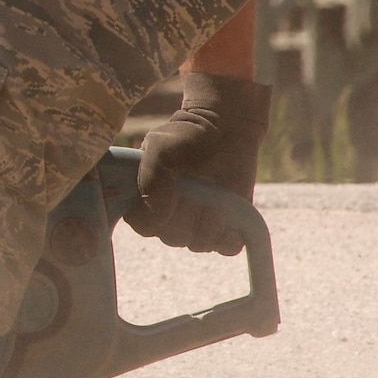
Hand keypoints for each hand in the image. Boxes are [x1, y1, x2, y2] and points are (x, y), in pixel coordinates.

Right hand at [125, 72, 273, 254]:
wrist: (224, 128)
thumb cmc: (184, 136)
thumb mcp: (159, 150)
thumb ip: (151, 181)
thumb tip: (157, 218)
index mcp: (146, 201)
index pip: (145, 227)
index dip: (157, 218)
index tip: (172, 196)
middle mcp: (170, 216)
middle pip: (172, 238)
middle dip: (187, 218)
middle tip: (197, 193)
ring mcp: (198, 223)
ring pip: (198, 245)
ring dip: (209, 226)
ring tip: (216, 202)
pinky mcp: (225, 225)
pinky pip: (226, 249)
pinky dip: (229, 241)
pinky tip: (232, 226)